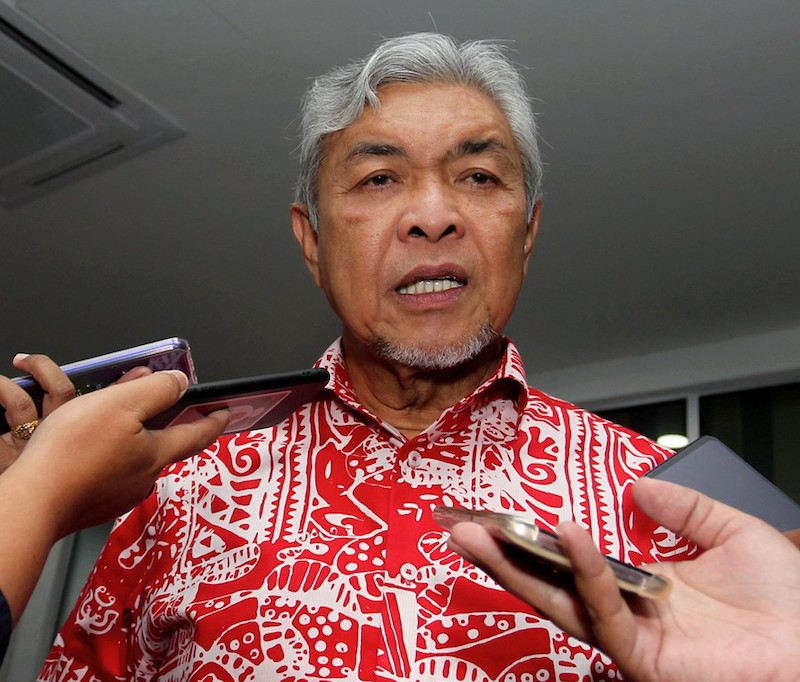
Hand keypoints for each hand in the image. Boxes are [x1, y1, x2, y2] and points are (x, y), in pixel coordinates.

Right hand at [0, 370, 227, 623]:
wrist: (32, 502)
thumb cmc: (72, 455)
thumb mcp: (121, 405)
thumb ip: (157, 390)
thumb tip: (180, 382)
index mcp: (156, 454)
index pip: (198, 435)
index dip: (214, 420)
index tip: (225, 412)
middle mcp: (143, 478)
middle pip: (164, 443)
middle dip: (164, 420)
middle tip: (161, 403)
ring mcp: (118, 493)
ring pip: (134, 455)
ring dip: (131, 434)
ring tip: (113, 415)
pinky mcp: (94, 502)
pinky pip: (109, 468)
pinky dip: (107, 451)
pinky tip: (89, 443)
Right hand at [447, 477, 799, 681]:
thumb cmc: (789, 600)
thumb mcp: (730, 532)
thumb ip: (683, 508)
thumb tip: (639, 489)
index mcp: (642, 586)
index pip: (573, 560)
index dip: (534, 538)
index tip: (498, 512)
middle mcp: (627, 612)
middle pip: (549, 582)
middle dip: (501, 555)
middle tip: (460, 526)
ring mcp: (631, 638)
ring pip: (559, 602)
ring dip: (516, 566)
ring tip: (479, 533)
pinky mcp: (643, 661)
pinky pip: (603, 613)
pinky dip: (582, 572)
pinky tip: (566, 535)